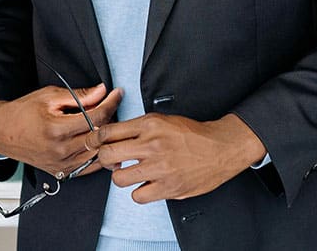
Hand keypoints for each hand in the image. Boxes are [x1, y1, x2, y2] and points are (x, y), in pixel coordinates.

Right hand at [0, 83, 121, 178]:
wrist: (3, 132)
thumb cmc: (23, 112)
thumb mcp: (50, 96)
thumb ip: (79, 96)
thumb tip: (101, 91)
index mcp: (56, 129)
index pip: (96, 116)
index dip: (110, 103)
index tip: (116, 94)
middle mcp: (60, 150)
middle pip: (99, 136)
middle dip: (110, 119)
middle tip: (110, 107)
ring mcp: (61, 164)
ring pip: (97, 154)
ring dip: (105, 138)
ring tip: (104, 123)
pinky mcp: (61, 172)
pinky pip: (88, 166)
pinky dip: (97, 154)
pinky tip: (97, 142)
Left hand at [95, 113, 265, 202]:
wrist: (221, 148)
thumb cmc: (193, 134)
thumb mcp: (163, 120)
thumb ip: (139, 128)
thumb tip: (112, 135)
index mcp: (150, 125)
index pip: (108, 132)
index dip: (96, 140)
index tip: (95, 144)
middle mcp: (152, 145)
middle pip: (108, 154)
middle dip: (104, 159)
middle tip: (112, 161)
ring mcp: (160, 167)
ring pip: (119, 178)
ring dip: (122, 177)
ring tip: (132, 173)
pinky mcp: (168, 187)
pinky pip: (137, 196)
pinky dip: (140, 192)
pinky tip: (147, 185)